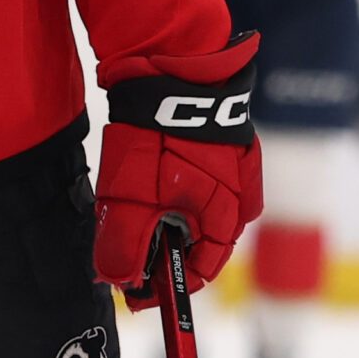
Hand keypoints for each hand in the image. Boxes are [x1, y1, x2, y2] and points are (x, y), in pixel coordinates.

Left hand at [91, 33, 261, 306]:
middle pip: (198, 242)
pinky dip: (171, 187)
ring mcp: (234, 168)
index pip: (200, 273)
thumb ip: (127, 243)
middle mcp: (240, 199)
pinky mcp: (221, 143)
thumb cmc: (160, 134)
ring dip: (164, 215)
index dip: (165, 286)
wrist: (172, 65)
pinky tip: (145, 174)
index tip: (132, 291)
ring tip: (128, 204)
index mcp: (227, 219)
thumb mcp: (135, 197)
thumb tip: (117, 283)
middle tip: (121, 244)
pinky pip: (196, 179)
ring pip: (195, 209)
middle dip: (161, 250)